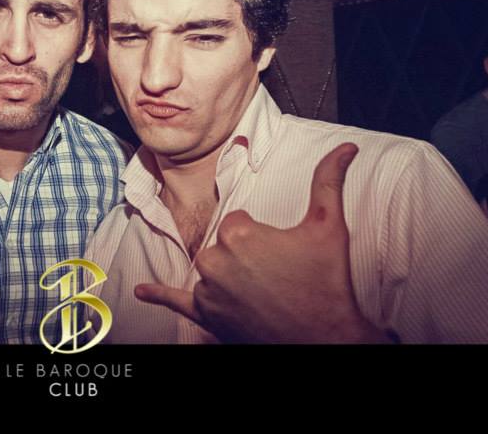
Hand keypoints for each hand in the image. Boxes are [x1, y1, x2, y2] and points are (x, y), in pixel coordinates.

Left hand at [135, 143, 391, 343]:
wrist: (326, 339)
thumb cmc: (327, 283)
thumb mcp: (329, 226)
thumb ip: (329, 181)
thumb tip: (346, 147)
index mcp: (238, 232)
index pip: (238, 221)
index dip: (262, 236)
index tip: (282, 252)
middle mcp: (216, 260)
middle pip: (224, 245)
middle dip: (246, 256)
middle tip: (277, 274)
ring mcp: (208, 290)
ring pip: (212, 270)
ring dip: (231, 277)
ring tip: (263, 292)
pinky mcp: (207, 315)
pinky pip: (178, 301)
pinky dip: (160, 296)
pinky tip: (142, 292)